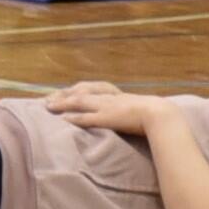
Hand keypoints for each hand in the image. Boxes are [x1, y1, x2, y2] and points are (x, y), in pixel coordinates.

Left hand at [42, 80, 169, 135]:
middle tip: (47, 99)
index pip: (90, 89)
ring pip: (79, 102)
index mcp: (116, 95)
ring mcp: (107, 107)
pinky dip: (74, 117)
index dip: (74, 91)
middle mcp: (108, 98)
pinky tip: (63, 119)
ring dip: (62, 103)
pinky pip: (87, 117)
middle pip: (80, 92)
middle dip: (63, 95)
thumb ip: (129, 111)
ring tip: (48, 106)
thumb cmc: (154, 114)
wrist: (161, 114)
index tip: (62, 93)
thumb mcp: (138, 110)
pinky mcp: (107, 118)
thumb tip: (126, 116)